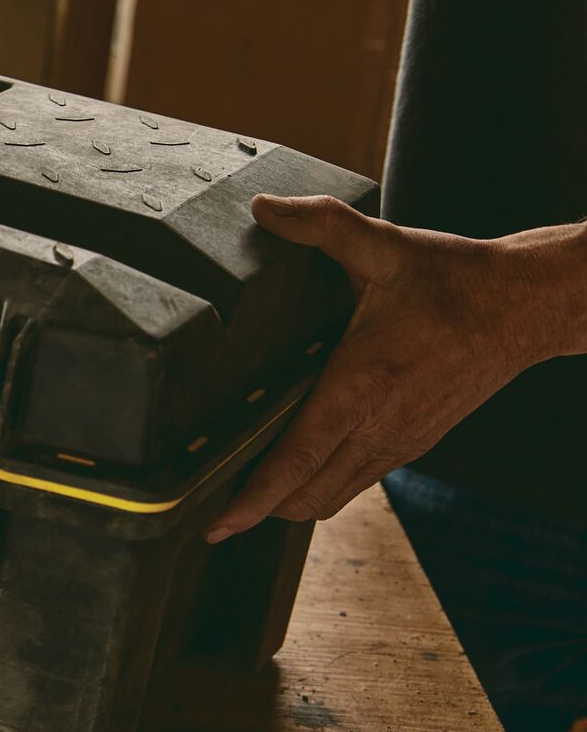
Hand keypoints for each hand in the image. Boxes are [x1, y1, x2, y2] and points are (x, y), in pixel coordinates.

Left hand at [207, 194, 557, 541]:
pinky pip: (355, 482)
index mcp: (363, 384)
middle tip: (205, 507)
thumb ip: (320, 225)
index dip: (253, 498)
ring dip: (286, 504)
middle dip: (255, 510)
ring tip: (238, 499)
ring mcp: (399, 441)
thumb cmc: (454, 279)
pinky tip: (291, 473)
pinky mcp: (412, 443)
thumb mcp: (384, 246)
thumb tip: (262, 207)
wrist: (527, 307)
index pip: (298, 459)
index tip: (216, 524)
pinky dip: (317, 487)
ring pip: (331, 497)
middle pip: (307, 496)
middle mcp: (380, 425)